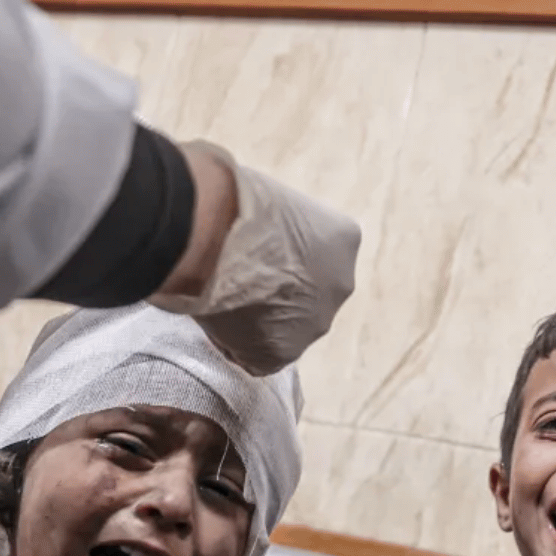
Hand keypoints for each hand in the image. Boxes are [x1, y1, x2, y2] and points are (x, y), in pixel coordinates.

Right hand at [150, 140, 360, 375]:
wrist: (210, 233)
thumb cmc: (230, 199)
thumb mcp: (273, 202)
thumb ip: (279, 227)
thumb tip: (253, 232)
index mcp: (344, 238)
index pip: (315, 260)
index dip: (278, 259)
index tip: (250, 251)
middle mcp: (342, 284)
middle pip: (306, 296)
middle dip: (276, 291)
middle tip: (235, 276)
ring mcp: (315, 323)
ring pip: (284, 328)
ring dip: (257, 318)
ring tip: (222, 296)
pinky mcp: (282, 354)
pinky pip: (258, 356)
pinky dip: (236, 343)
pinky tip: (217, 318)